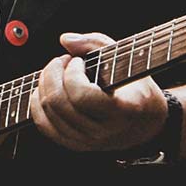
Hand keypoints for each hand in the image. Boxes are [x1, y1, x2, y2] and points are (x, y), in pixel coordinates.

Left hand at [32, 32, 173, 156]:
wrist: (147, 124)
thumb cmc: (138, 89)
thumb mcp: (128, 60)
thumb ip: (96, 44)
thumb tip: (65, 40)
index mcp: (122, 112)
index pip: (82, 96)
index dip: (72, 73)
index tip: (78, 61)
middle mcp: (102, 132)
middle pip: (59, 103)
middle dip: (53, 73)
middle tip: (63, 61)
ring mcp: (87, 142)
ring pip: (47, 113)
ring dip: (45, 84)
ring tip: (58, 72)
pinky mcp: (74, 145)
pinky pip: (44, 125)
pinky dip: (38, 103)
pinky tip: (47, 88)